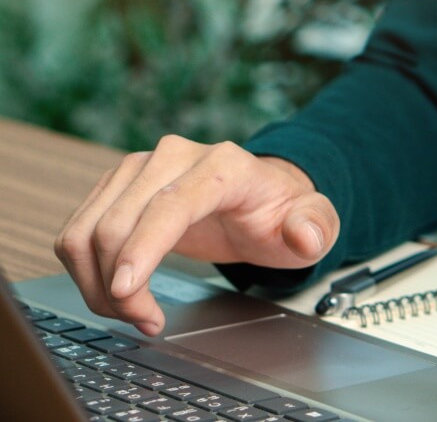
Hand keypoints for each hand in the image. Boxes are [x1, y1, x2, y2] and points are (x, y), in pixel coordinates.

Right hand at [54, 136, 338, 335]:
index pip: (169, 205)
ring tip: (135, 313)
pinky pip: (77, 234)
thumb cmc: (281, 213)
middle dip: (120, 286)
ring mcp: (138, 169)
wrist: (260, 197)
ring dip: (96, 284)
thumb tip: (304, 235)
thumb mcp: (314, 222)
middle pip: (117, 224)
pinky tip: (121, 295)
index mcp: (224, 165)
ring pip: (86, 232)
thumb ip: (315, 227)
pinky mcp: (114, 187)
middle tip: (147, 322)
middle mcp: (173, 157)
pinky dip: (87, 273)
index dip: (141, 248)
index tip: (126, 290)